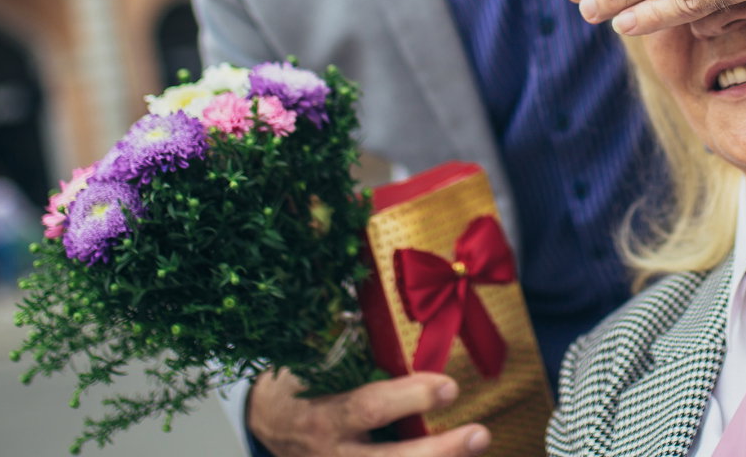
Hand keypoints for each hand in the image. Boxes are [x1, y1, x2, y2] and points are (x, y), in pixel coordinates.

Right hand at [246, 368, 489, 456]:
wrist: (266, 426)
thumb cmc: (296, 386)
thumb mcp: (310, 364)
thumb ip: (344, 344)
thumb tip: (383, 304)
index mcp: (322, 416)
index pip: (369, 409)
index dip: (410, 399)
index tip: (448, 386)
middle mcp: (335, 454)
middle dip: (439, 451)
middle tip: (479, 434)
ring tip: (479, 443)